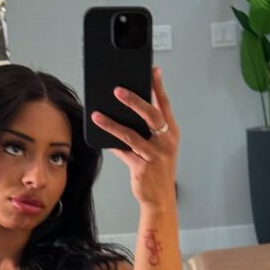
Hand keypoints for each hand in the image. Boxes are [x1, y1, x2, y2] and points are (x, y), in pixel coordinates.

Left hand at [91, 66, 178, 208]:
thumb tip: (127, 111)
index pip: (164, 105)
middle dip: (134, 100)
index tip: (153, 71)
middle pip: (151, 115)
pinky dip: (112, 144)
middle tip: (118, 90)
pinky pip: (123, 152)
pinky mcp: (142, 167)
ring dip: (112, 124)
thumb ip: (148, 129)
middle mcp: (165, 142)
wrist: (160, 198)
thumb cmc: (159, 170)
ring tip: (98, 115)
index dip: (158, 87)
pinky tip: (101, 137)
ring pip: (131, 135)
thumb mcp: (159, 147)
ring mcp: (155, 155)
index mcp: (170, 133)